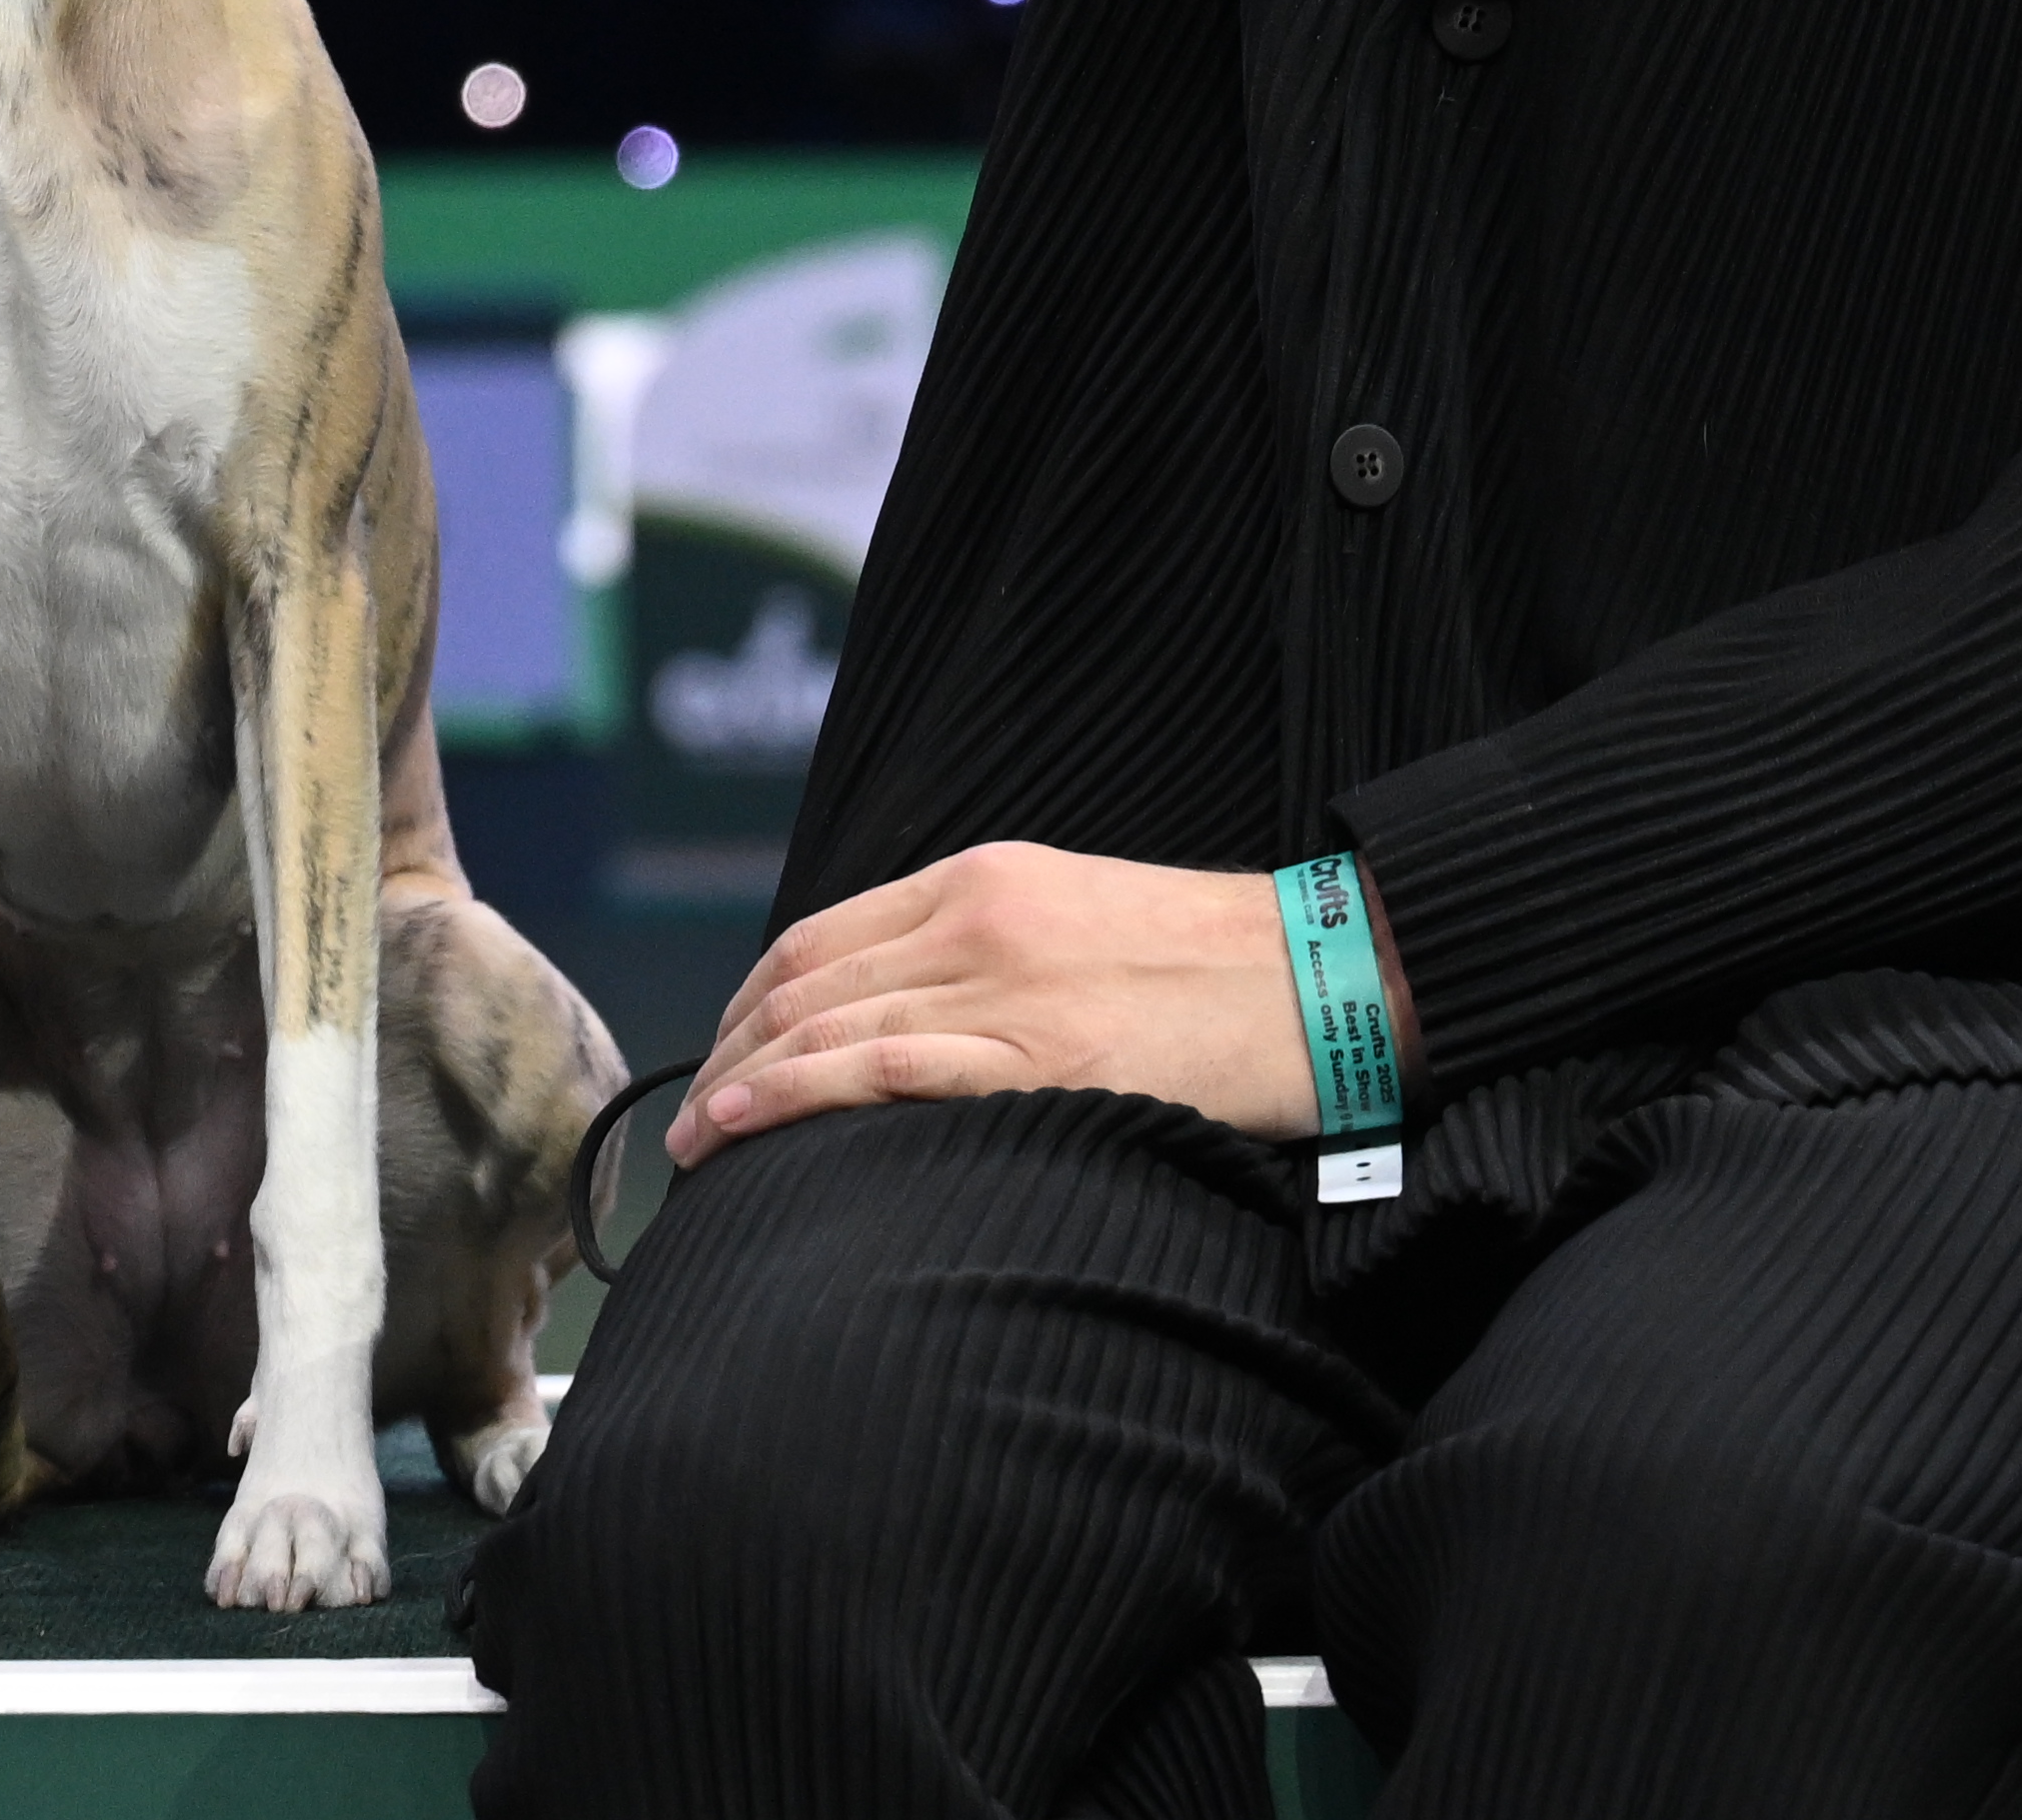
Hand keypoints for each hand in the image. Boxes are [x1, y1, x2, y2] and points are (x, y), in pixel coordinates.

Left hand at [672, 840, 1310, 1164]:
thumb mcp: (1081, 922)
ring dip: (738, 1084)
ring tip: (694, 1141)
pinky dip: (791, 1096)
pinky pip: (884, 1070)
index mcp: (985, 880)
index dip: (752, 1003)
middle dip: (728, 1050)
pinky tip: (740, 1125)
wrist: (1332, 976)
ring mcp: (1006, 984)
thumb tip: (913, 1020)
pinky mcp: (1043, 1055)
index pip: (822, 938)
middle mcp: (978, 918)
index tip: (721, 1058)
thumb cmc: (1219, 969)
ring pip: (825, 1025)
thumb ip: (994, 955)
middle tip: (689, 1119)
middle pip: (803, 982)